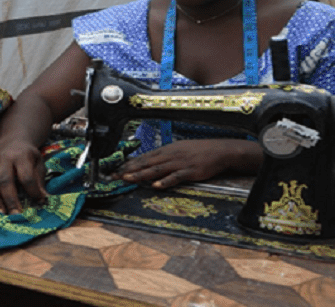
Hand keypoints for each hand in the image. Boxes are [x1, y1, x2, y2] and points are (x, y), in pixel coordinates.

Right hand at [0, 140, 47, 214]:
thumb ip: (40, 180)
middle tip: (16, 215)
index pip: (26, 176)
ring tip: (1, 215)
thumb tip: (43, 200)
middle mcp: (5, 159)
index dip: (32, 191)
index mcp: (21, 156)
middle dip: (10, 200)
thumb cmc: (28, 156)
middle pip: (5, 180)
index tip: (38, 202)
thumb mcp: (38, 163)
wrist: (13, 142)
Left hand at [115, 139, 253, 188]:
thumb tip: (149, 162)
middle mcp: (170, 155)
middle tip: (115, 176)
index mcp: (166, 150)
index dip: (129, 164)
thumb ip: (164, 156)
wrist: (220, 150)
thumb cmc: (199, 150)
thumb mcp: (179, 149)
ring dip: (141, 174)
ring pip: (156, 169)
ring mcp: (179, 163)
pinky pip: (175, 177)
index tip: (116, 170)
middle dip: (129, 169)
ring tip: (128, 179)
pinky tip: (156, 185)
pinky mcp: (190, 171)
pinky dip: (165, 181)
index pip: (143, 157)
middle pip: (146, 162)